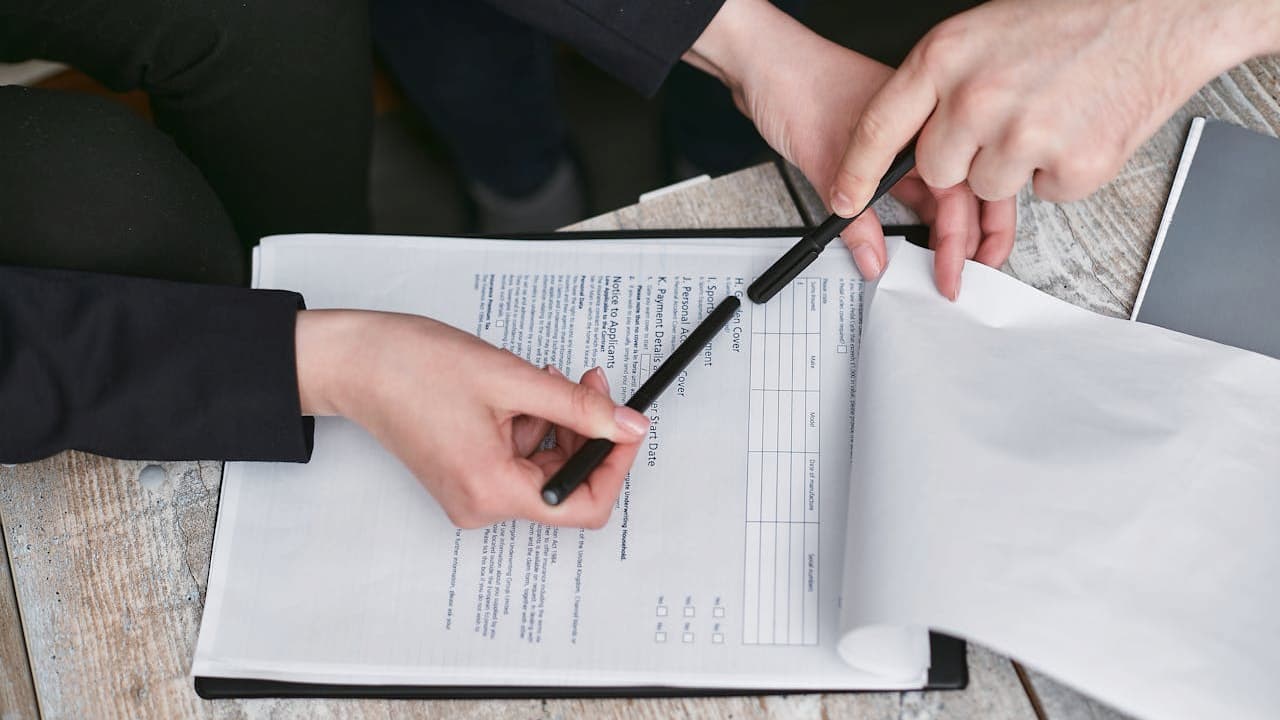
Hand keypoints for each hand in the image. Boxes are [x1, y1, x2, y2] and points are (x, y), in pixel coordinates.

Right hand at [294, 309, 649, 528]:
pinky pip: (519, 459)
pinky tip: (518, 392)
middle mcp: (481, 505)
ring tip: (538, 379)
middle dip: (585, 431)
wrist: (357, 363)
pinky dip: (531, 425)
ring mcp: (472, 494)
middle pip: (565, 483)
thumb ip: (578, 407)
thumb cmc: (413, 367)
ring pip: (544, 466)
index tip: (627, 425)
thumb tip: (628, 427)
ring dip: (556, 422)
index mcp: (492, 490)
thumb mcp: (512, 379)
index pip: (583, 506)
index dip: (614, 464)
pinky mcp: (466, 477)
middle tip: (588, 382)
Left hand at [684, 0, 1014, 298]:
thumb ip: (854, 220)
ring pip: (933, 192)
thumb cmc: (798, 84)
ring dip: (940, 228)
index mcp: (924, 122)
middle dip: (966, 237)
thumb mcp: (826, 162)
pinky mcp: (875, 153)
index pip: (959, 184)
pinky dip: (910, 216)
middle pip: (957, 191)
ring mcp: (899, 143)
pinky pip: (903, 190)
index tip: (957, 269)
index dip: (964, 234)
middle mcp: (918, 132)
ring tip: (945, 265)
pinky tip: (912, 238)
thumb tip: (873, 259)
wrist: (762, 64)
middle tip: (963, 276)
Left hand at [830, 0, 1279, 243]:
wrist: (1165, 12)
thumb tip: (918, 134)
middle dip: (965, 156)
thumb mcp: (986, 32)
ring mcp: (1023, 137)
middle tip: (1008, 118)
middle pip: (938, 169)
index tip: (843, 200)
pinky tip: (1081, 127)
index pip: (877, 128)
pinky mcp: (1070, 167)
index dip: (855, 171)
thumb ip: (945, 84)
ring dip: (1016, 164)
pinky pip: (1044, 194)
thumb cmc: (1079, 14)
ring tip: (1052, 112)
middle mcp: (977, 99)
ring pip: (990, 187)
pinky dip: (1063, 170)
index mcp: (946, 58)